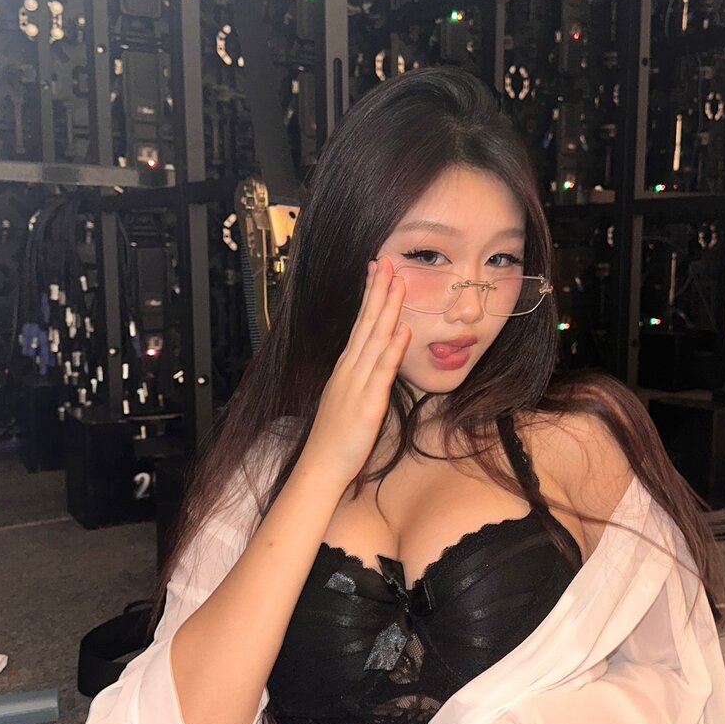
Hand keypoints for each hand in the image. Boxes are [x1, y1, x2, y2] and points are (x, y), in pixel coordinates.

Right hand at [298, 256, 409, 485]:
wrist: (321, 463)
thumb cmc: (337, 434)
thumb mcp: (350, 395)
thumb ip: (362, 373)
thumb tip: (376, 354)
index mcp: (348, 366)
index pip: (361, 322)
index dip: (371, 294)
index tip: (378, 268)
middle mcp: (351, 368)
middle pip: (366, 322)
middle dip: (378, 289)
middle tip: (387, 259)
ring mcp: (358, 383)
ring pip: (375, 338)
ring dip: (388, 309)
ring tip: (398, 282)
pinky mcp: (368, 402)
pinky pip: (382, 371)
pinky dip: (393, 349)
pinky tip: (403, 330)